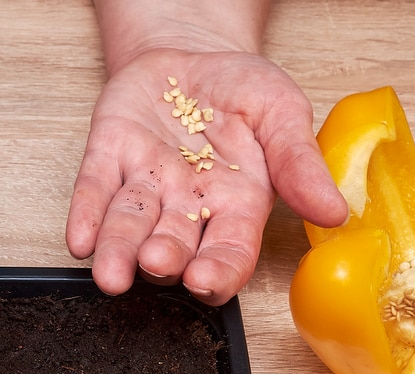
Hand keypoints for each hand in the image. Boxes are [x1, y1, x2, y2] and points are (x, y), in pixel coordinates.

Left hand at [66, 48, 347, 303]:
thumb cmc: (243, 92)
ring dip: (118, 252)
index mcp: (237, 205)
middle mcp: (186, 206)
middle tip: (158, 266)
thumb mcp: (284, 113)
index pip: (229, 251)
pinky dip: (85, 216)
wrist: (195, 52)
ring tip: (111, 274)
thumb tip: (335, 212)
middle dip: (164, 261)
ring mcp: (145, 184)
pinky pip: (93, 190)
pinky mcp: (108, 157)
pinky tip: (79, 240)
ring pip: (128, 225)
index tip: (206, 281)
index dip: (218, 270)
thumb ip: (301, 163)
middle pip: (173, 245)